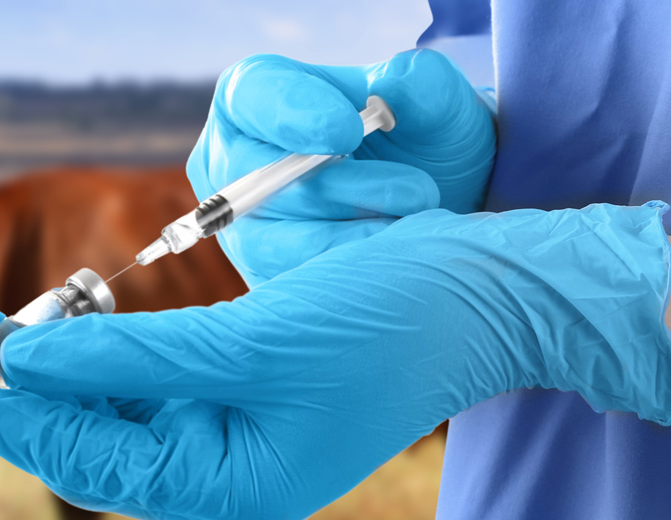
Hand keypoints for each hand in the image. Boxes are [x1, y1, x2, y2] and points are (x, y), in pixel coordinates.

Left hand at [0, 203, 670, 519]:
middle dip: (10, 383)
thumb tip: (19, 359)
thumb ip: (128, 357)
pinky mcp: (241, 390)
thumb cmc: (389, 323)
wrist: (489, 293)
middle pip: (85, 437)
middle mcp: (222, 474)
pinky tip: (65, 318)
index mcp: (229, 491)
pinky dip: (104, 349)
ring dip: (52, 360)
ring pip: (111, 407)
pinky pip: (150, 379)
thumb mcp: (249, 341)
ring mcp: (231, 434)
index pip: (80, 457)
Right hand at [188, 49, 494, 285]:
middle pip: (258, 179)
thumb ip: (423, 83)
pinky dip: (352, 272)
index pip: (254, 98)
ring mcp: (242, 225)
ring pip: (277, 240)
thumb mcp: (436, 100)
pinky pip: (296, 284)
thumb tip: (395, 86)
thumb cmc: (421, 136)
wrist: (433, 200)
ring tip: (417, 220)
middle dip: (340, 189)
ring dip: (354, 234)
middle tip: (416, 189)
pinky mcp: (263, 276)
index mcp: (257, 95)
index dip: (294, 115)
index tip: (349, 131)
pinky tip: (397, 257)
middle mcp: (234, 163)